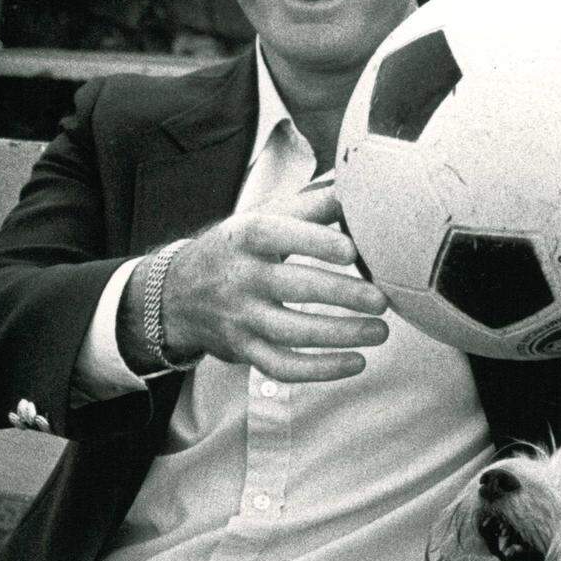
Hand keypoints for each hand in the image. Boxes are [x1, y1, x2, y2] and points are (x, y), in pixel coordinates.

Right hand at [162, 185, 388, 381]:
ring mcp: (240, 317)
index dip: (315, 241)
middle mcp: (240, 277)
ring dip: (341, 335)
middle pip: (293, 287)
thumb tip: (358, 190)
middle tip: (381, 300)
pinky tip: (356, 362)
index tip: (353, 250)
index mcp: (245, 236)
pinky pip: (282, 366)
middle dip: (342, 295)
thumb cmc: (238, 249)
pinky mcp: (244, 350)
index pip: (276, 233)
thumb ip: (310, 206)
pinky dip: (321, 370)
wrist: (178, 293)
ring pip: (291, 333)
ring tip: (380, 332)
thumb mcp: (262, 218)